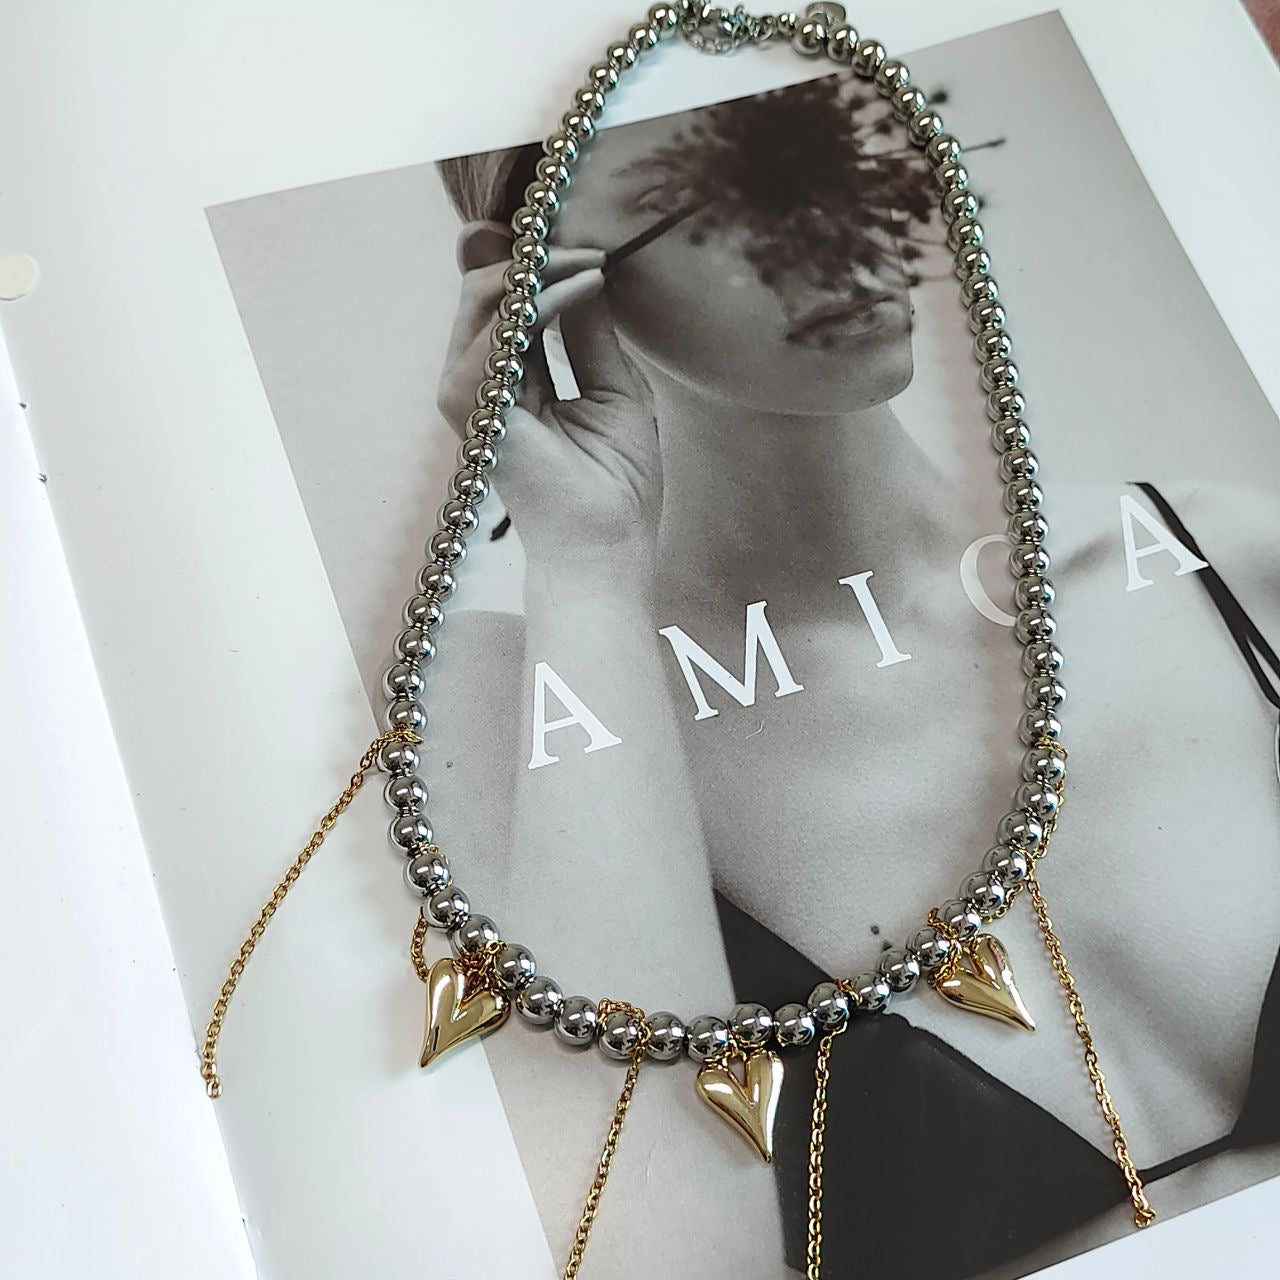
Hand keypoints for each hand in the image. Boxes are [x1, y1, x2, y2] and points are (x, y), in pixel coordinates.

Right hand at [437, 223, 661, 580]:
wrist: (606, 545)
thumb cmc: (615, 484)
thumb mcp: (614, 388)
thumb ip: (590, 332)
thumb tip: (586, 270)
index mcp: (512, 384)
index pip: (508, 307)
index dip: (537, 265)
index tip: (586, 244)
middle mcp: (482, 386)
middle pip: (484, 293)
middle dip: (535, 257)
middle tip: (591, 251)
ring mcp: (470, 396)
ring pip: (480, 300)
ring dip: (540, 271)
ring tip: (592, 266)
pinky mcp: (469, 408)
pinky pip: (495, 330)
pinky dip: (542, 300)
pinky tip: (584, 288)